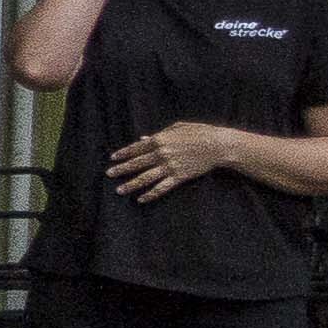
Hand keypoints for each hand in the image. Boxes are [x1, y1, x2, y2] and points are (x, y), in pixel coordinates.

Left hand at [110, 120, 240, 200]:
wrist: (218, 145)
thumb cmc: (199, 133)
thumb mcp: (177, 128)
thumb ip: (159, 134)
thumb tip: (142, 139)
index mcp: (160, 140)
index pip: (136, 149)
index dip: (123, 154)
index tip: (113, 158)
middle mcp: (161, 154)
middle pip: (136, 164)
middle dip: (121, 169)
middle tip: (109, 174)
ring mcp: (169, 166)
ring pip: (145, 178)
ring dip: (131, 185)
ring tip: (119, 190)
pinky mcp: (179, 177)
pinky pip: (161, 188)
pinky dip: (150, 194)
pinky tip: (141, 199)